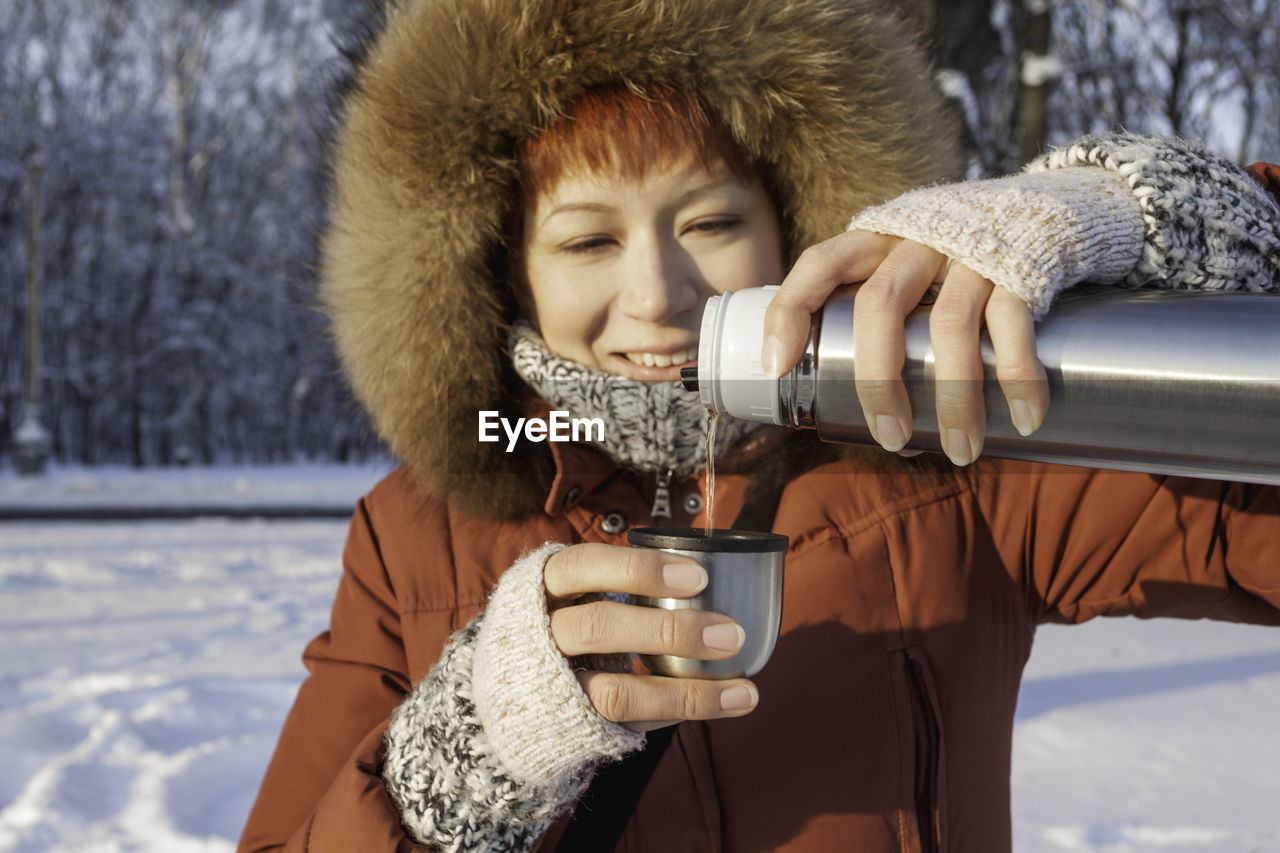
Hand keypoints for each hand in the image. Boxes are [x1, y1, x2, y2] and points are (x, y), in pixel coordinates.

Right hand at [544, 543, 757, 732]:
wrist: (504, 692)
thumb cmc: (560, 626)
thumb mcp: (573, 594)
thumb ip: (621, 585)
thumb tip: (709, 578)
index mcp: (543, 587)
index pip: (584, 566)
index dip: (639, 568)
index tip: (697, 576)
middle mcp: (539, 634)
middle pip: (598, 628)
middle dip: (669, 631)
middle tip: (731, 634)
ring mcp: (551, 686)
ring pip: (615, 692)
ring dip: (686, 692)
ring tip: (744, 691)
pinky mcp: (568, 726)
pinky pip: (627, 722)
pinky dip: (676, 713)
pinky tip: (721, 704)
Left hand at [761, 230, 1048, 464]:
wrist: (1056, 210)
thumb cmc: (963, 266)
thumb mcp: (915, 275)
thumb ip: (888, 328)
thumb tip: (884, 435)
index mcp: (880, 241)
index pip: (820, 264)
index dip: (790, 311)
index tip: (775, 367)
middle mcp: (918, 241)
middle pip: (880, 305)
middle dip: (877, 381)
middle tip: (888, 438)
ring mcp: (971, 250)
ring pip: (948, 325)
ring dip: (953, 398)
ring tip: (961, 451)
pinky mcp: (1022, 265)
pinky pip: (1015, 324)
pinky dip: (1018, 378)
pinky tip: (1023, 418)